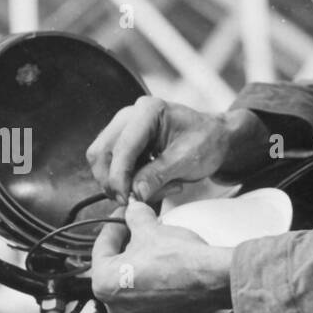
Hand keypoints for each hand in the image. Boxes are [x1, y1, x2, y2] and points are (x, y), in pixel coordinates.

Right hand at [86, 95, 235, 203]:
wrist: (212, 138)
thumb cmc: (205, 142)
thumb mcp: (188, 160)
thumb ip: (159, 175)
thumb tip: (136, 193)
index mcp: (149, 111)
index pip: (122, 147)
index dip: (119, 177)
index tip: (127, 199)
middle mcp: (130, 116)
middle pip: (101, 152)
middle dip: (113, 181)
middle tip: (132, 201)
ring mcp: (122, 128)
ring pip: (100, 160)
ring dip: (116, 183)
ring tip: (148, 191)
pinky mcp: (120, 142)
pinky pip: (109, 166)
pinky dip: (122, 181)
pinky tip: (146, 185)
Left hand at [91, 199, 231, 312]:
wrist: (214, 280)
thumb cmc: (180, 260)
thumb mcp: (151, 229)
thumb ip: (135, 216)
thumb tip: (133, 210)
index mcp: (105, 283)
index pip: (102, 247)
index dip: (114, 225)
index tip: (122, 216)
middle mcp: (116, 307)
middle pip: (116, 266)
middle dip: (127, 245)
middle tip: (139, 229)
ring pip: (133, 283)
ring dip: (141, 263)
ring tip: (155, 247)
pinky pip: (151, 297)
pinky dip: (155, 282)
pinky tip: (166, 267)